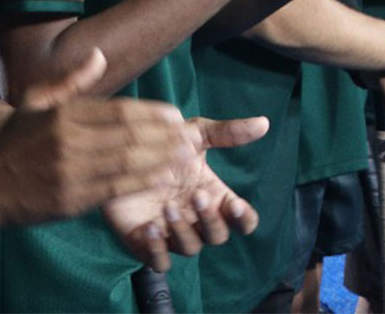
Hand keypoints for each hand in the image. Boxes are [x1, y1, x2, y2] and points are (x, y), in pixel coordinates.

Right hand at [0, 49, 198, 233]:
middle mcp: (68, 141)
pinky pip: (115, 189)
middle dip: (165, 136)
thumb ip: (70, 80)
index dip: (153, 113)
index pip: (121, 110)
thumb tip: (100, 54)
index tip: (176, 115)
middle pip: (130, 135)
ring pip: (127, 162)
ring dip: (162, 159)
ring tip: (185, 156)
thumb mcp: (34, 103)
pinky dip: (142, 183)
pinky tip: (163, 178)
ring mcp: (69, 172)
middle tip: (190, 136)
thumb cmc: (11, 143)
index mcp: (64, 114)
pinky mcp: (69, 200)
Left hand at [102, 115, 266, 269]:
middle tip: (197, 195)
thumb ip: (228, 132)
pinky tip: (151, 227)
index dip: (243, 219)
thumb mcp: (196, 134)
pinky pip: (158, 262)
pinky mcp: (144, 243)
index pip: (242, 221)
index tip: (233, 204)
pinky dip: (157, 250)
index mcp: (215, 197)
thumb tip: (265, 123)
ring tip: (169, 206)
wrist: (120, 153)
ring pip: (191, 248)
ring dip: (184, 230)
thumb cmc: (163, 144)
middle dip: (210, 219)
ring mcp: (172, 233)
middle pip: (218, 236)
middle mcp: (197, 219)